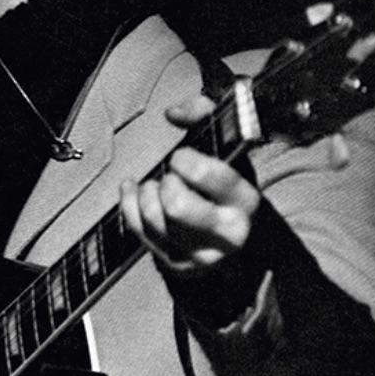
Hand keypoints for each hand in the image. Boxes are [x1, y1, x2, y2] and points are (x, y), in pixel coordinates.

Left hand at [119, 94, 259, 277]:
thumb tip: (172, 113)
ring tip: (158, 186)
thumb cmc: (224, 186)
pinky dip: (129, 203)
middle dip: (166, 183)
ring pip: (154, 218)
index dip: (187, 161)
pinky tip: (134, 190)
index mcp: (245, 201)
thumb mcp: (227, 150)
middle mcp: (226, 234)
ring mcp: (198, 254)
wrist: (232, 237)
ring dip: (148, 193)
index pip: (211, 177)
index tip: (182, 158)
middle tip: (172, 178)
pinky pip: (137, 228)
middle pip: (177, 205)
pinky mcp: (173, 263)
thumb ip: (204, 116)